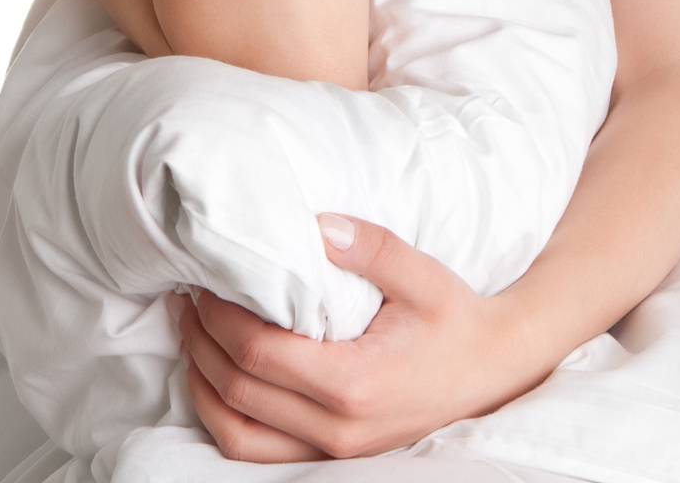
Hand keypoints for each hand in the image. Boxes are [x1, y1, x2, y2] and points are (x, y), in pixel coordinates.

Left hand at [170, 212, 550, 461]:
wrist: (493, 367)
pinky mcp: (334, 454)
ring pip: (237, 434)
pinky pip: (258, 450)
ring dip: (201, 385)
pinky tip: (217, 377)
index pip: (260, 356)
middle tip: (186, 297)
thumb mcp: (422, 273)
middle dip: (201, 342)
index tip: (205, 281)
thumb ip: (369, 248)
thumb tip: (314, 225)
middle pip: (239, 392)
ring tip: (190, 335)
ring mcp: (334, 449)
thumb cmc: (456, 317)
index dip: (220, 319)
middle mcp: (337, 426)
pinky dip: (225, 418)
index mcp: (355, 382)